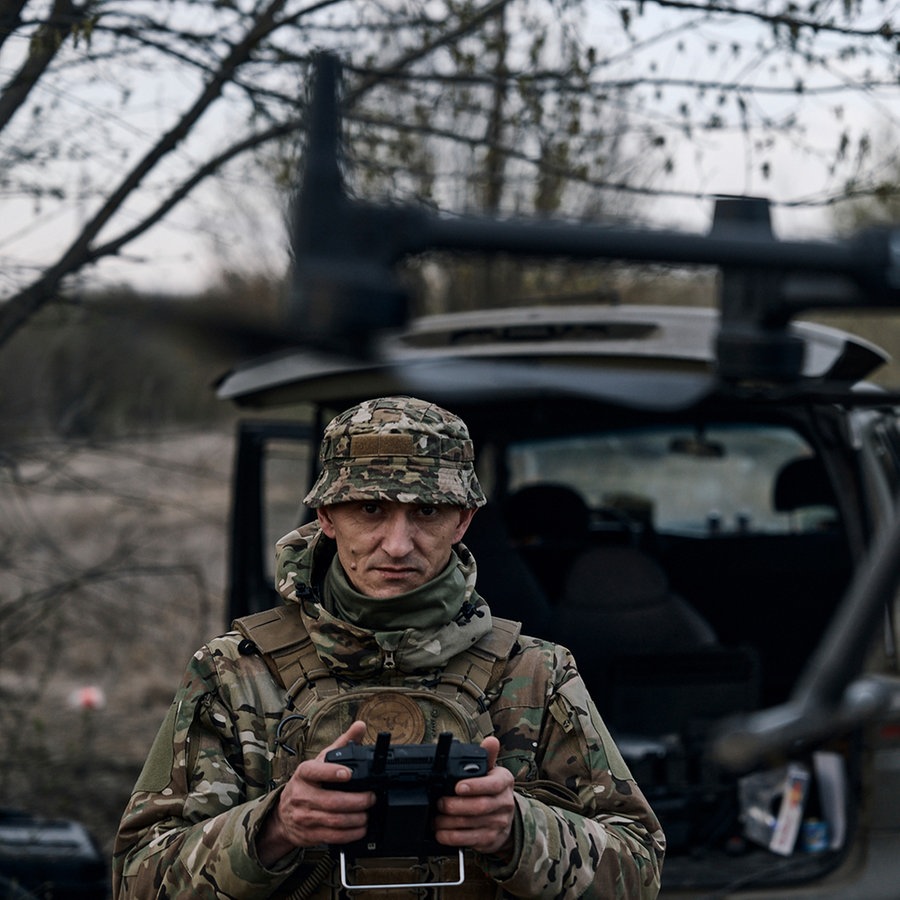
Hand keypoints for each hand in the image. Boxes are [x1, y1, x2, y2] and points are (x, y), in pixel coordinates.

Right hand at [257, 720, 373, 866]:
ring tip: (368, 814)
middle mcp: (302, 795)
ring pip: (334, 820)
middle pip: (332, 801)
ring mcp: (304, 816)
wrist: (283, 815)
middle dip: (357, 801)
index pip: (315, 771)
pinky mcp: (309, 834)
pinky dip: (350, 834)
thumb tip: (360, 726)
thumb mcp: (320, 761)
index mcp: (304, 773)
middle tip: (371, 798)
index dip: (332, 772)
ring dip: (356, 819)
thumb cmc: (307, 783)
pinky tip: (361, 829)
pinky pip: (333, 836)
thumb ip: (342, 744)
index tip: (349, 773)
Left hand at [433, 736, 515, 857]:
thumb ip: (487, 756)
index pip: (493, 784)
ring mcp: (499, 823)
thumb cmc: (493, 790)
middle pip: (480, 806)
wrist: (506, 818)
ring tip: (435, 818)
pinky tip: (441, 833)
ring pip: (472, 824)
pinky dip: (453, 837)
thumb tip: (491, 741)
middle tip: (439, 803)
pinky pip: (470, 840)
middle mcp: (505, 803)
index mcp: (505, 781)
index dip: (475, 786)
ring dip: (450, 822)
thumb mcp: (492, 771)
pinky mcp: (490, 839)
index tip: (457, 787)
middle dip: (455, 805)